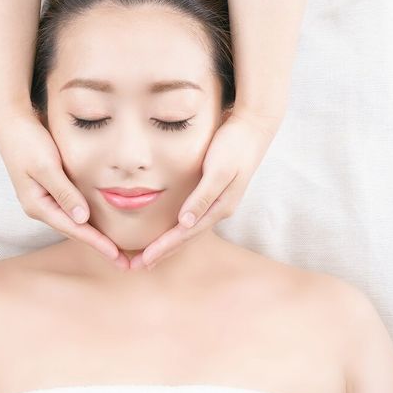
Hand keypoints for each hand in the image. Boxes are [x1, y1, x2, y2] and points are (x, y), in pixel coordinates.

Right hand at [0, 110, 122, 266]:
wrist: (9, 122)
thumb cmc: (27, 142)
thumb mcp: (46, 166)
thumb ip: (65, 192)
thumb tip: (82, 219)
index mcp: (38, 205)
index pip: (75, 230)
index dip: (98, 244)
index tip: (118, 257)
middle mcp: (41, 207)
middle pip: (76, 232)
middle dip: (100, 247)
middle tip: (125, 263)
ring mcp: (44, 199)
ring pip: (75, 223)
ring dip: (95, 236)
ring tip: (117, 250)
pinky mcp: (50, 189)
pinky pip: (73, 210)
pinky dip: (89, 220)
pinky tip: (101, 225)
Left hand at [129, 111, 283, 270]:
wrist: (254, 127)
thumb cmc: (234, 145)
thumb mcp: (218, 170)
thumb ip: (203, 196)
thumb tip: (185, 222)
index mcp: (219, 207)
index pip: (185, 234)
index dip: (163, 247)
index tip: (144, 260)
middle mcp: (218, 209)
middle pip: (186, 237)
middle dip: (162, 252)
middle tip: (137, 265)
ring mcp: (218, 202)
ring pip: (188, 229)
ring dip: (169, 243)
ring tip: (149, 255)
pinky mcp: (214, 191)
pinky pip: (192, 217)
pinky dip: (177, 227)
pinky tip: (169, 230)